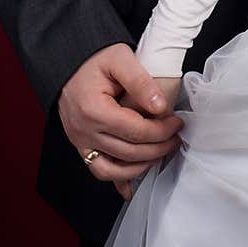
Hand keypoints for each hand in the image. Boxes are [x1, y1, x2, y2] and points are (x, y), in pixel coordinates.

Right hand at [58, 44, 182, 202]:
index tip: (177, 123)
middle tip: (176, 138)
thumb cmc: (95, 60)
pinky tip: (131, 188)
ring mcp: (80, 142)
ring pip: (114, 169)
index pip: (136, 130)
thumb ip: (141, 81)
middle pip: (128, 152)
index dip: (161, 130)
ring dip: (142, 166)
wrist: (69, 64)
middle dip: (158, 148)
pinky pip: (99, 170)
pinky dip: (117, 179)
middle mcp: (84, 131)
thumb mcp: (120, 58)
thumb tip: (161, 107)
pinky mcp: (81, 147)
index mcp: (94, 110)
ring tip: (162, 153)